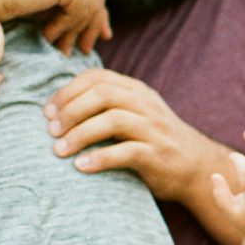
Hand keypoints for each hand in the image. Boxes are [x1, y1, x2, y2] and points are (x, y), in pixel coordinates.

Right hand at [0, 0, 109, 54]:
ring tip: (62, 49)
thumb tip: (105, 28)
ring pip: (89, 7)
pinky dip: (64, 29)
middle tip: (84, 49)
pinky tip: (46, 35)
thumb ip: (73, 2)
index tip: (100, 35)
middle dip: (91, 25)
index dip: (96, 11)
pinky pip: (78, 13)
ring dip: (75, 32)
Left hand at [46, 68, 224, 203]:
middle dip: (70, 111)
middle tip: (51, 131)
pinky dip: (99, 158)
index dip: (67, 91)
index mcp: (137, 91)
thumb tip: (59, 106)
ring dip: (80, 135)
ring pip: (113, 121)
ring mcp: (154, 129)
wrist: (197, 166)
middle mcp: (146, 105)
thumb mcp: (136, 113)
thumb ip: (109, 104)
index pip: (98, 77)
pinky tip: (81, 166)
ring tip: (59, 150)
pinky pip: (126, 152)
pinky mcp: (158, 155)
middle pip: (103, 94)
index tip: (48, 112)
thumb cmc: (156, 141)